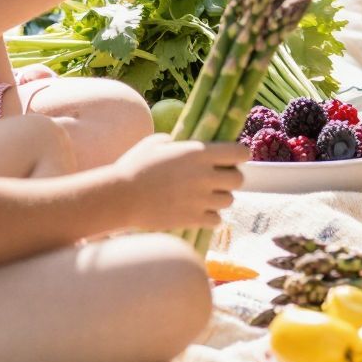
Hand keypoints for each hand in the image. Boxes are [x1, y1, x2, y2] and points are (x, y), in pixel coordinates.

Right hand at [116, 135, 245, 232]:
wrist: (121, 197)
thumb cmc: (134, 166)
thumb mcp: (156, 143)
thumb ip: (176, 141)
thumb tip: (181, 143)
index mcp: (199, 152)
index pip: (240, 152)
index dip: (239, 155)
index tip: (231, 158)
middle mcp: (205, 175)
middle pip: (239, 179)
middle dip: (231, 178)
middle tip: (217, 179)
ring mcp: (201, 199)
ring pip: (229, 200)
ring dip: (220, 198)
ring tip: (205, 196)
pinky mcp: (193, 218)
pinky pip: (216, 220)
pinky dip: (211, 217)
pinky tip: (199, 212)